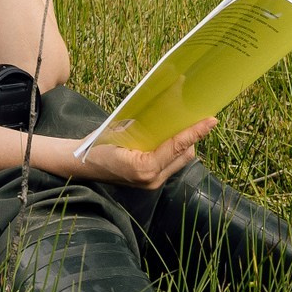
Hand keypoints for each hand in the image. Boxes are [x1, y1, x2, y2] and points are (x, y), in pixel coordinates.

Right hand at [66, 116, 213, 188]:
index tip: (211, 120)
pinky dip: (174, 151)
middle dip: (193, 137)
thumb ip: (144, 124)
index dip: (195, 132)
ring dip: (184, 145)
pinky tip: (170, 139)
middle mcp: (152, 179)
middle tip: (198, 118)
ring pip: (180, 161)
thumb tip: (167, 107)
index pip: (176, 146)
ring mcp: (152, 184)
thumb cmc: (96, 144)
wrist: (80, 164)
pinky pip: (170, 164)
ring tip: (184, 127)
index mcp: (144, 167)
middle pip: (185, 155)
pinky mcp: (150, 183)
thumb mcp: (119, 130)